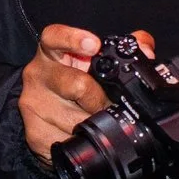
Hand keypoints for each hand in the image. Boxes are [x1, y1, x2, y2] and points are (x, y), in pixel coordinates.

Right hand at [19, 26, 153, 166]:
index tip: (94, 45)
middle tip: (107, 104)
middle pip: (76, 84)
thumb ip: (126, 48)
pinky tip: (79, 135)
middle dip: (99, 99)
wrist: (49, 117)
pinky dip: (81, 141)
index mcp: (51, 53)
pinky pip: (69, 140)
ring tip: (93, 121)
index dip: (73, 39)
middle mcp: (37, 74)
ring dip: (93, 124)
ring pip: (76, 119)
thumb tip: (145, 50)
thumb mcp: (95, 63)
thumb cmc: (76, 84)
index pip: (54, 37)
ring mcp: (33, 104)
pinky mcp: (34, 132)